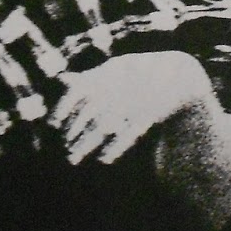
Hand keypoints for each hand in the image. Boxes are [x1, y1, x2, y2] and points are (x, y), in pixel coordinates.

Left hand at [50, 52, 207, 164]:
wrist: (178, 76)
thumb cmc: (140, 74)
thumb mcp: (114, 70)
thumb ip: (89, 77)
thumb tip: (61, 78)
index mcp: (107, 74)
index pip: (77, 92)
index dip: (62, 109)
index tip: (53, 126)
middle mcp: (117, 87)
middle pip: (88, 114)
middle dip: (73, 133)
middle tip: (64, 149)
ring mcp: (133, 101)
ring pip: (104, 127)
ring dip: (86, 144)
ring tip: (73, 158)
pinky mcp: (150, 115)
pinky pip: (129, 134)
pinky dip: (116, 148)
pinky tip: (104, 160)